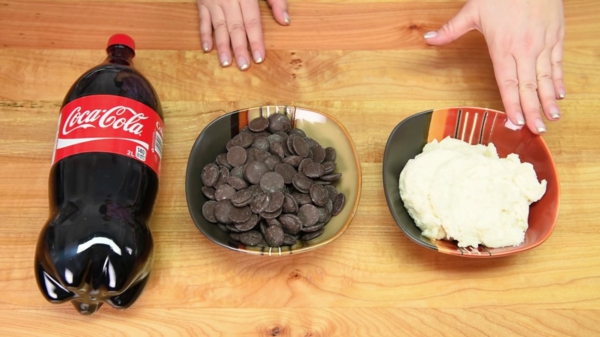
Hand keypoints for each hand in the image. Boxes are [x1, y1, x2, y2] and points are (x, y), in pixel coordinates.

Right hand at [198, 0, 289, 69]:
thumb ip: (276, 0)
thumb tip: (285, 21)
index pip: (252, 21)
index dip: (256, 40)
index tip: (259, 57)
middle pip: (235, 27)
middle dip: (239, 48)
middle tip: (243, 66)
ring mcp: (213, 0)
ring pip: (218, 26)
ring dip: (221, 46)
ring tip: (225, 63)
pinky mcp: (202, 1)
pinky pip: (202, 19)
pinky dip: (204, 34)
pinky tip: (207, 49)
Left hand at [424, 0, 564, 133]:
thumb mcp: (472, 10)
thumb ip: (451, 29)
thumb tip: (429, 39)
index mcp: (502, 47)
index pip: (507, 83)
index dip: (512, 104)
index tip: (516, 122)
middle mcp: (524, 49)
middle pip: (528, 86)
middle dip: (533, 111)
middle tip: (536, 131)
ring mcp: (543, 43)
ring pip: (546, 78)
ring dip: (549, 100)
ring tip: (551, 119)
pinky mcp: (556, 35)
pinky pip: (558, 63)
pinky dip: (559, 80)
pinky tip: (559, 95)